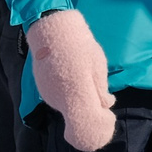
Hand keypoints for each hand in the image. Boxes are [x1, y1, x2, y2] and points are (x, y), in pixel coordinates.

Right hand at [28, 8, 117, 151]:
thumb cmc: (80, 46)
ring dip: (79, 101)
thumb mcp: (97, 65)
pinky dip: (68, 95)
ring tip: (86, 81)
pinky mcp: (43, 89)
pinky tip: (73, 80)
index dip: (99, 121)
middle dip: (90, 110)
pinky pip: (59, 99)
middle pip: (78, 115)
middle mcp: (59, 99)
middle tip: (101, 100)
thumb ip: (100, 89)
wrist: (52, 30)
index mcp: (76, 93)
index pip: (87, 121)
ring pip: (68, 106)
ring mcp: (48, 95)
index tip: (107, 116)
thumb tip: (107, 105)